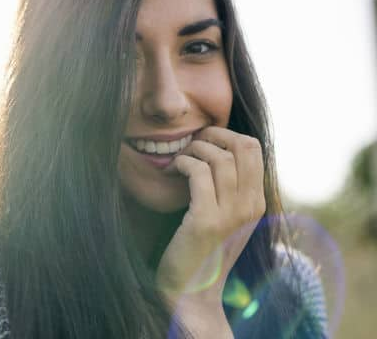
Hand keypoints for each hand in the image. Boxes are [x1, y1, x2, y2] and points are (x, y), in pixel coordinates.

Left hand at [155, 126, 265, 310]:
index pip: (254, 148)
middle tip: (191, 143)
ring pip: (219, 157)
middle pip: (243, 145)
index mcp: (257, 202)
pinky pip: (199, 173)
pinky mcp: (207, 222)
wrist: (190, 292)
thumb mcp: (225, 218)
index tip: (203, 141)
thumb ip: (228, 189)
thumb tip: (216, 150)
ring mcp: (231, 214)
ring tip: (178, 161)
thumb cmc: (200, 250)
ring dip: (193, 150)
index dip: (226, 135)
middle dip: (213, 134)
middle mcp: (250, 206)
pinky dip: (182, 164)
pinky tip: (171, 172)